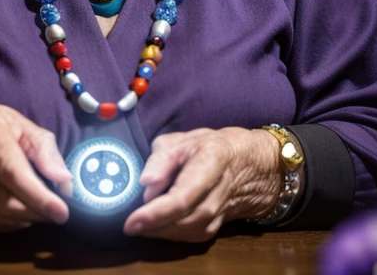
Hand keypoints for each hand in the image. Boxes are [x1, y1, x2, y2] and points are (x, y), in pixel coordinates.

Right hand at [0, 104, 71, 231]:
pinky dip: (17, 222)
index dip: (36, 192)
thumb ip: (44, 147)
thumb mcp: (20, 124)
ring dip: (30, 217)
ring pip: (2, 215)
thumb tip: (63, 179)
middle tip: (60, 212)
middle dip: (38, 209)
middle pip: (6, 198)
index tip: (61, 208)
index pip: (10, 168)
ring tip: (46, 209)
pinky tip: (25, 209)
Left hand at [123, 127, 280, 241]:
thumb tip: (146, 185)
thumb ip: (160, 159)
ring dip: (163, 233)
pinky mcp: (219, 224)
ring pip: (191, 231)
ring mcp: (223, 211)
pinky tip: (157, 229)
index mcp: (211, 162)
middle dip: (156, 225)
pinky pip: (194, 236)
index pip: (183, 195)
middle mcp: (220, 191)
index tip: (133, 221)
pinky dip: (174, 235)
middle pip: (188, 218)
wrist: (245, 162)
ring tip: (139, 226)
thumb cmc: (208, 146)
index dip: (157, 212)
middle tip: (130, 225)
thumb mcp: (180, 140)